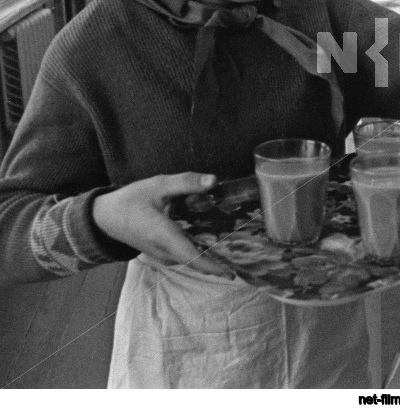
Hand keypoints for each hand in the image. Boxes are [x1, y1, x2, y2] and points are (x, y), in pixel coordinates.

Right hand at [93, 172, 232, 277]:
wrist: (103, 217)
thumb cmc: (130, 200)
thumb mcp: (158, 185)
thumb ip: (186, 182)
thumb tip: (214, 181)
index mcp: (163, 235)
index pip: (191, 256)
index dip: (212, 266)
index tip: (230, 274)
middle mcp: (162, 250)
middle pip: (194, 261)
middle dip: (217, 265)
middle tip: (240, 264)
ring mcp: (160, 254)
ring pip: (188, 260)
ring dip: (209, 259)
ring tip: (232, 255)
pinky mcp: (159, 253)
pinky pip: (182, 257)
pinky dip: (198, 254)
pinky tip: (212, 244)